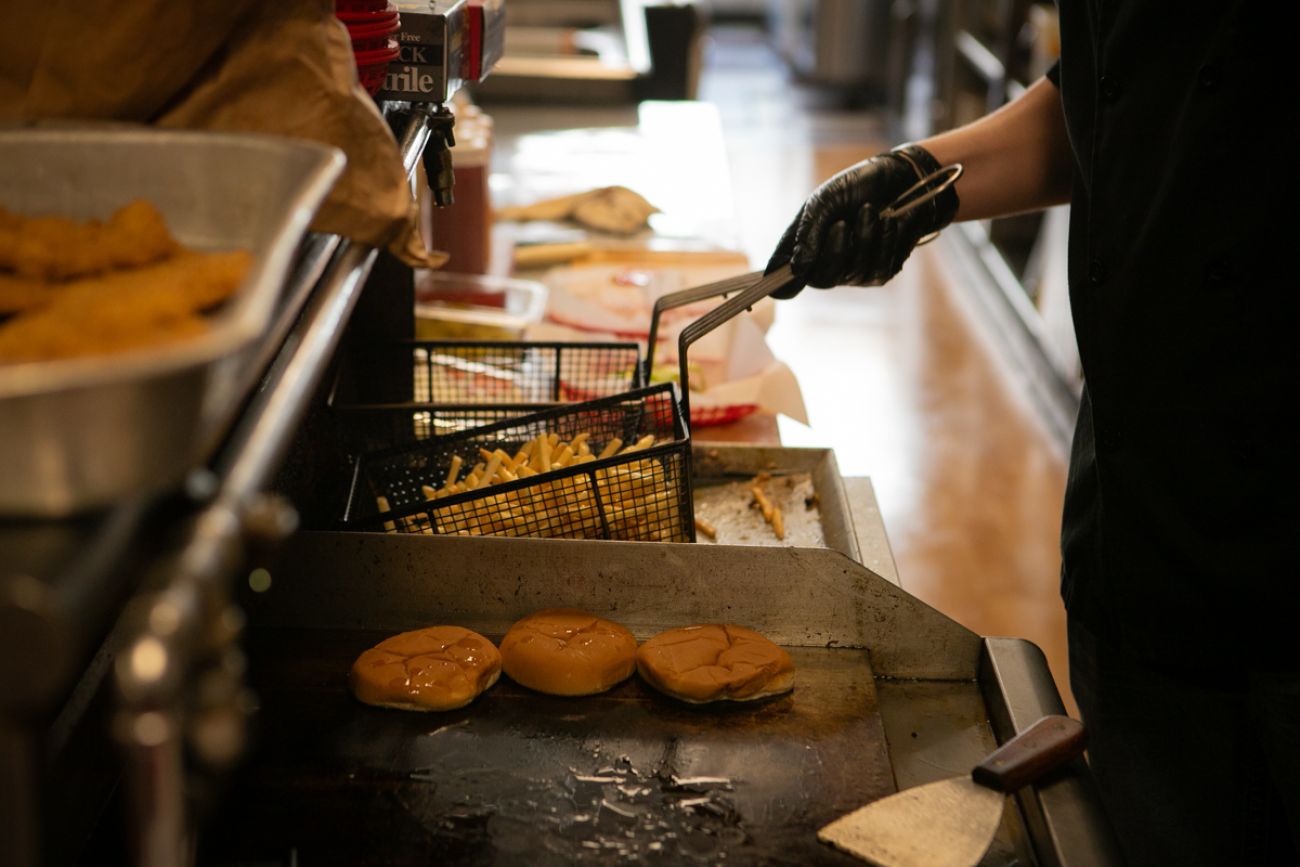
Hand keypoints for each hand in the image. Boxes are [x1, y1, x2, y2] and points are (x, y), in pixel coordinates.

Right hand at [764, 144, 958, 298]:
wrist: (901, 179)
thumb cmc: (856, 186)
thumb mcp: (825, 199)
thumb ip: (809, 232)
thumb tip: (797, 268)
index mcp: (804, 248)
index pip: (786, 279)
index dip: (783, 285)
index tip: (778, 287)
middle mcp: (826, 265)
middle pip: (823, 279)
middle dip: (836, 250)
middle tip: (843, 223)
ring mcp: (854, 272)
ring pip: (855, 273)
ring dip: (866, 238)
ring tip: (872, 210)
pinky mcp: (881, 271)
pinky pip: (881, 268)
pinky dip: (886, 240)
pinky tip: (889, 221)